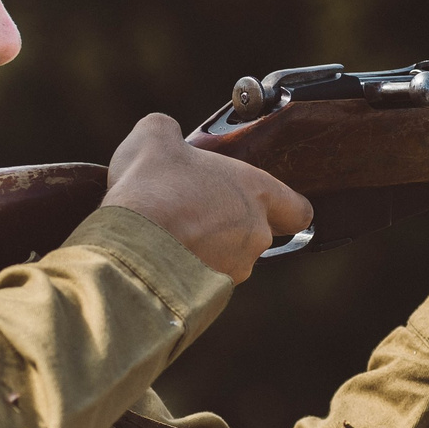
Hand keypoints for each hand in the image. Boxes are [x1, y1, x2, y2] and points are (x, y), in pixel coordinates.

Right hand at [103, 113, 312, 283]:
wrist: (130, 249)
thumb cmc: (151, 188)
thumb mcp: (154, 136)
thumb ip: (170, 131)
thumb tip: (165, 135)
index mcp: (256, 192)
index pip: (298, 209)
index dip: (285, 207)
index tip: (267, 204)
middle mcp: (255, 235)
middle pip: (255, 233)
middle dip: (227, 224)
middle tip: (193, 209)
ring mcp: (235, 269)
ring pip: (228, 258)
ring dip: (206, 248)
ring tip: (167, 234)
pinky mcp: (211, 296)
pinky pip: (203, 280)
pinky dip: (186, 270)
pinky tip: (157, 257)